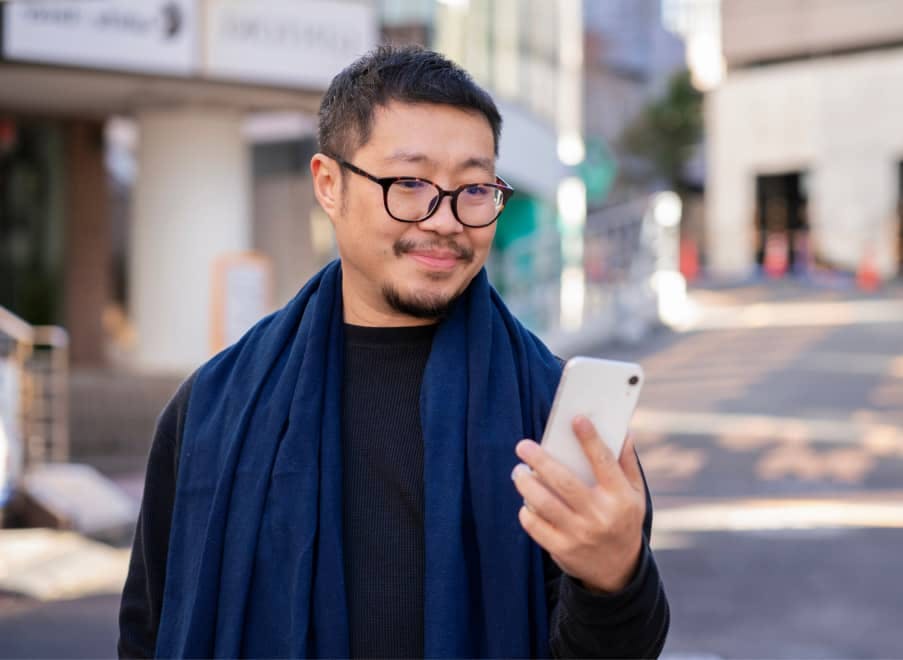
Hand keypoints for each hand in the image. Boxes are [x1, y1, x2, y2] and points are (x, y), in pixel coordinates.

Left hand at [512, 416, 645, 592]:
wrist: (618, 571)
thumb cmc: (623, 521)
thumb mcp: (635, 495)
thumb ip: (627, 464)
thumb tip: (623, 432)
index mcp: (621, 497)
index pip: (604, 462)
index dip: (590, 439)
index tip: (575, 418)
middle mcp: (600, 515)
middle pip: (564, 481)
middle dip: (540, 460)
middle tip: (523, 445)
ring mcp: (580, 534)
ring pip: (544, 502)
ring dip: (526, 483)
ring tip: (519, 471)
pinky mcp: (562, 549)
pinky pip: (535, 525)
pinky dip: (526, 510)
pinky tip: (526, 500)